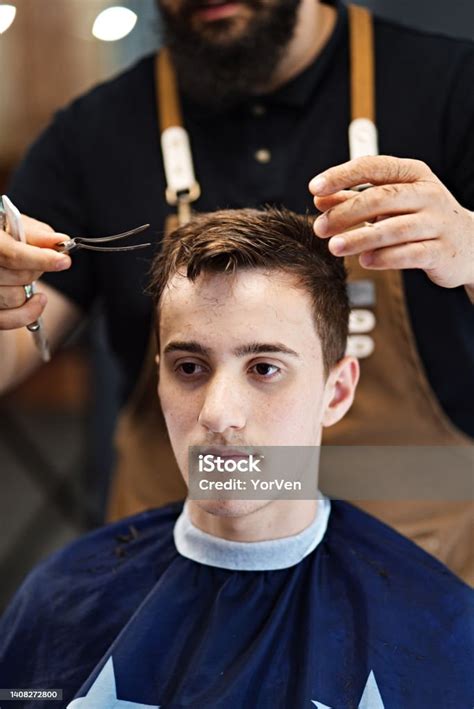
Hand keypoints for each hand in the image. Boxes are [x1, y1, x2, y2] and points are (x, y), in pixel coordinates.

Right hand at [0, 215, 70, 329]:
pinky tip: (37, 301)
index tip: (63, 261)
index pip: (11, 254)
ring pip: (16, 298)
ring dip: (29, 288)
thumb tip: (59, 241)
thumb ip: (35, 233)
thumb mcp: (12, 223)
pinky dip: (28, 313)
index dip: (40, 259)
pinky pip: (8, 320)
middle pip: (19, 277)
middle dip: (37, 269)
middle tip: (35, 259)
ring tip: (24, 274)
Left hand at [309, 156, 473, 289]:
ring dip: (360, 238)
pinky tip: (365, 261)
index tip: (314, 188)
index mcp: (413, 174)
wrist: (468, 245)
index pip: (373, 167)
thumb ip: (353, 198)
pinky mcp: (441, 251)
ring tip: (335, 247)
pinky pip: (410, 254)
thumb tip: (318, 197)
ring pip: (394, 228)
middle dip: (346, 212)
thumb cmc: (420, 218)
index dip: (342, 176)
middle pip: (381, 198)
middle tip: (320, 228)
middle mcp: (428, 193)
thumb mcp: (390, 203)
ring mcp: (437, 222)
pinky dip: (385, 257)